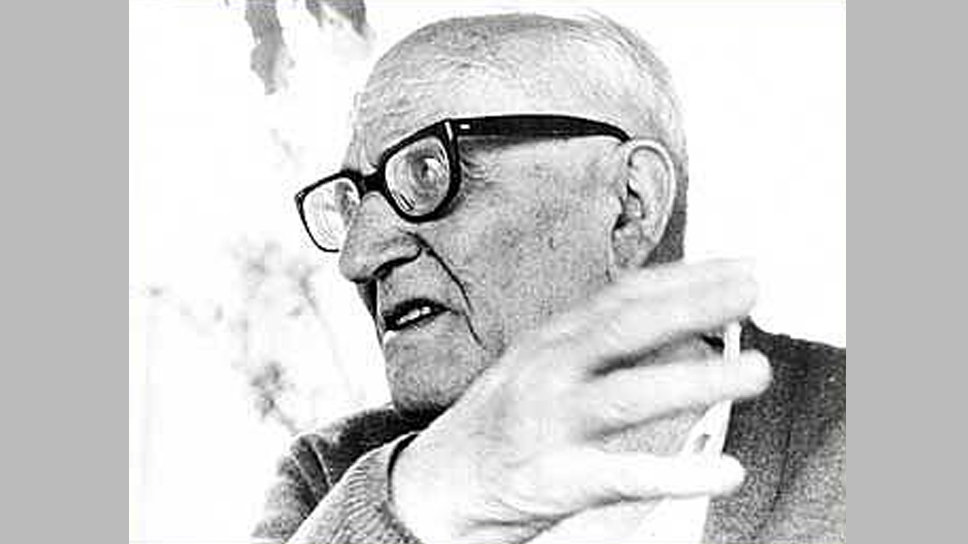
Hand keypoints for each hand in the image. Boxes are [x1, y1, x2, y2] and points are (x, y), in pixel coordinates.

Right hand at [391, 260, 770, 543]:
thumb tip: (674, 325)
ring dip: (695, 381)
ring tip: (754, 371)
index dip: (684, 278)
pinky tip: (723, 470)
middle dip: (692, 307)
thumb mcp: (538, 365)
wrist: (436, 485)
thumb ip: (596, 344)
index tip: (738, 267)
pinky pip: (622, 474)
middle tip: (753, 292)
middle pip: (625, 329)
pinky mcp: (553, 478)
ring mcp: (549, 422)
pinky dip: (676, 474)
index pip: (622, 296)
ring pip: (628, 396)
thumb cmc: (498, 422)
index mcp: (550, 340)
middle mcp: (547, 371)